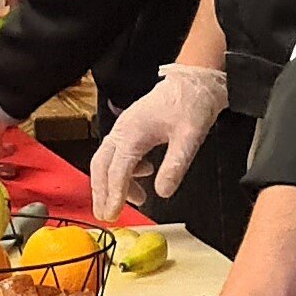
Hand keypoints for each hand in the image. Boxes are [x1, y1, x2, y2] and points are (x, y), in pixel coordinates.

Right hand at [89, 64, 227, 219]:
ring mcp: (124, 129)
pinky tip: (142, 177)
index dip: (114, 195)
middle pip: (101, 166)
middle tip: (106, 216)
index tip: (113, 215)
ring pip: (105, 161)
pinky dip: (123, 171)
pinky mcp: (130, 130)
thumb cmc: (192, 102)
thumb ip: (175, 165)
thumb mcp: (190, 137)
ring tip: (132, 201)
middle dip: (101, 192)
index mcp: (133, 132)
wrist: (195, 80)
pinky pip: (116, 155)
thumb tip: (163, 192)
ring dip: (112, 184)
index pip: (117, 171)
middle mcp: (122, 130)